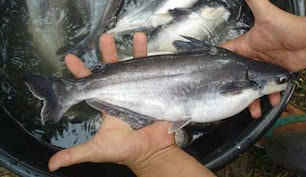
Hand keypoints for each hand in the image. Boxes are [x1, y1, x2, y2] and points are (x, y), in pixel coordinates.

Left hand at [48, 33, 175, 171]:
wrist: (152, 153)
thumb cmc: (125, 151)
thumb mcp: (97, 151)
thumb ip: (75, 154)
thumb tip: (51, 164)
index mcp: (106, 103)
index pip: (90, 84)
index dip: (80, 71)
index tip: (71, 58)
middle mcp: (121, 93)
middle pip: (112, 69)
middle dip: (108, 54)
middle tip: (104, 39)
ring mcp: (137, 90)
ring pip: (133, 66)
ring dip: (133, 51)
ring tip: (135, 36)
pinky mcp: (153, 90)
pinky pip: (151, 72)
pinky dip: (150, 59)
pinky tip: (147, 44)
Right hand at [222, 0, 305, 117]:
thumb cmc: (288, 27)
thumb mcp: (267, 14)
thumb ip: (255, 1)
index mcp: (244, 47)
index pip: (224, 54)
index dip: (215, 63)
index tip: (204, 75)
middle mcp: (250, 60)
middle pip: (236, 77)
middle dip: (233, 90)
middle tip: (230, 103)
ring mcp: (261, 70)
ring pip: (252, 88)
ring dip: (252, 101)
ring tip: (254, 112)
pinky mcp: (273, 77)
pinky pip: (267, 91)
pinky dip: (269, 98)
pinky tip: (272, 103)